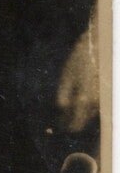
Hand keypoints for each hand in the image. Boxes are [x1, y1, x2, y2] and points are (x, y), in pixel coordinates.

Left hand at [55, 16, 100, 134]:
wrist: (101, 45)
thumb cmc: (82, 58)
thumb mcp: (67, 74)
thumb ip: (64, 93)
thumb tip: (62, 108)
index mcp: (84, 97)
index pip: (77, 120)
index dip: (71, 125)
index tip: (65, 127)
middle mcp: (98, 100)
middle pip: (87, 117)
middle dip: (77, 120)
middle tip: (67, 122)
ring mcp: (106, 95)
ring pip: (95, 110)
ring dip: (85, 113)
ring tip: (74, 113)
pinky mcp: (110, 91)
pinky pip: (101, 102)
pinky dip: (92, 105)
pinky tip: (85, 103)